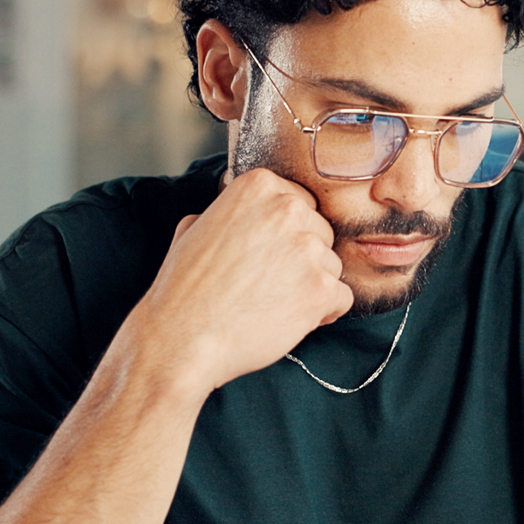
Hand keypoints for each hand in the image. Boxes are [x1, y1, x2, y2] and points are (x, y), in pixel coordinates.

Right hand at [129, 167, 351, 390]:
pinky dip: (322, 313)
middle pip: (319, 233)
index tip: (264, 255)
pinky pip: (341, 298)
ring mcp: (308, 249)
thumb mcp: (195, 227)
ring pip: (332, 266)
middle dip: (301, 259)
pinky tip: (288, 319)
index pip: (300, 205)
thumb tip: (247, 212)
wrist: (181, 337)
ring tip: (271, 303)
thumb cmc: (184, 288)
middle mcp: (288, 209)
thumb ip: (231, 211)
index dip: (285, 235)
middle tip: (267, 283)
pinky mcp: (321, 289)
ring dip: (310, 286)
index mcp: (259, 186)